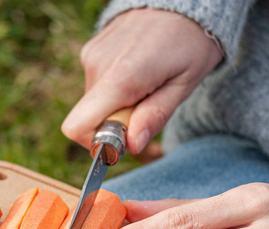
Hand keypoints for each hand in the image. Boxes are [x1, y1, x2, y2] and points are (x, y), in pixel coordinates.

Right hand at [61, 8, 222, 153]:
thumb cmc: (190, 42)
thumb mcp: (184, 84)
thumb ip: (155, 116)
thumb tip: (131, 145)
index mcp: (121, 77)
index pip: (78, 127)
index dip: (97, 142)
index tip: (126, 137)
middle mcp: (98, 65)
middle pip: (90, 117)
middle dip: (117, 122)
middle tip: (150, 102)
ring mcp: (92, 55)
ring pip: (95, 102)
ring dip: (119, 103)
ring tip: (148, 81)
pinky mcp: (92, 49)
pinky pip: (97, 84)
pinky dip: (116, 86)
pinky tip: (139, 69)